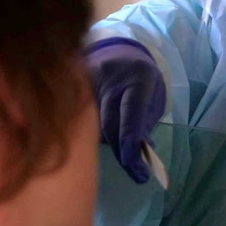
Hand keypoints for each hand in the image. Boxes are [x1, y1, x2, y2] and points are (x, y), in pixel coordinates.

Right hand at [85, 38, 166, 182]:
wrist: (119, 53)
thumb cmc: (140, 80)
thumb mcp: (153, 97)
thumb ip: (144, 123)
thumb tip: (137, 153)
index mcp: (138, 79)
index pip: (132, 112)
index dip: (131, 140)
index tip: (134, 165)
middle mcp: (110, 79)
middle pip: (110, 123)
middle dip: (121, 151)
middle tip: (134, 172)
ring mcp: (88, 82)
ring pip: (91, 124)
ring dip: (105, 145)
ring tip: (121, 159)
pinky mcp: (72, 89)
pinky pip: (78, 117)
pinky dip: (88, 134)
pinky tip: (98, 144)